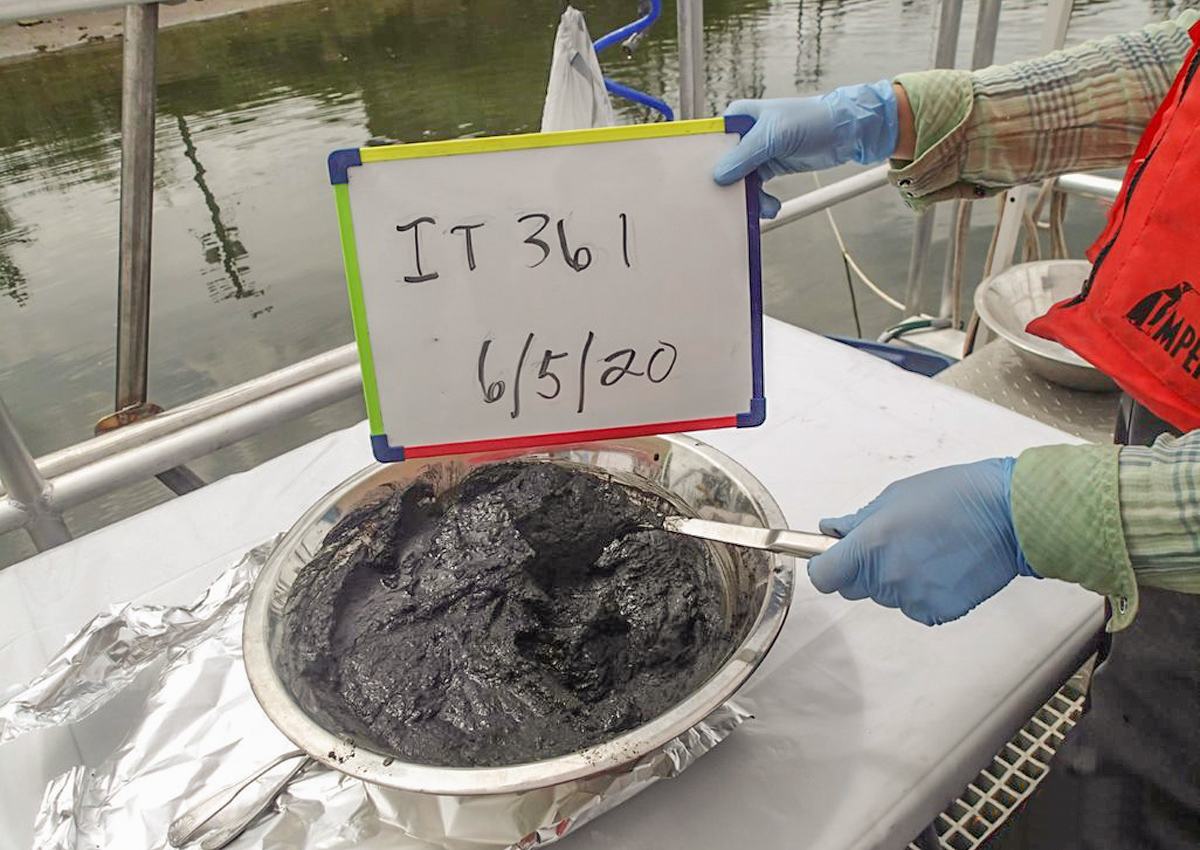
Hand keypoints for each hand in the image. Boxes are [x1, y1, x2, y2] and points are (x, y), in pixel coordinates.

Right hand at [713, 80, 899, 217]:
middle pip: (723, 165)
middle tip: (733, 205)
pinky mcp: (770, 166)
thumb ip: (745, 157)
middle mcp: (744, 135)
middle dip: (730, 186)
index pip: (712, 141)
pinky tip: (772, 206)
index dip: (706, 162)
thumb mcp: (774, 137)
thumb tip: (718, 176)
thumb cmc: (810, 121)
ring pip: (740, 181)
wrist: (845, 131)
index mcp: (739, 117)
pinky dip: (762, 200)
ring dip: (750, 198)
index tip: (707, 184)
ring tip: (766, 207)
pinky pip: (756, 188)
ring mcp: (756, 152)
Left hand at [806, 458, 1038, 625]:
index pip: (824, 576)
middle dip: (861, 570)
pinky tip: (942, 567)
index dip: (824, 567)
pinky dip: (923, 592)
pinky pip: (915, 606)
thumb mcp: (893, 498)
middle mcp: (888, 576)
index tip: (830, 559)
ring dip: (895, 579)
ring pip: (886, 597)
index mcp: (870, 545)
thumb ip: (858, 522)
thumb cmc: (955, 497)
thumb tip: (831, 531)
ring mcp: (913, 597)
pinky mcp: (939, 611)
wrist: (1008, 514)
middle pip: (853, 588)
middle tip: (888, 545)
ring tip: (925, 550)